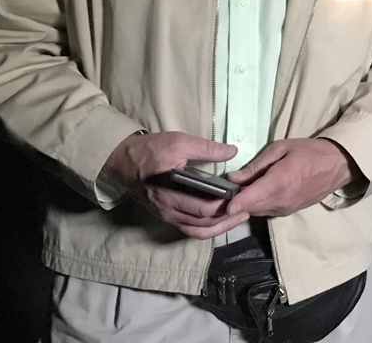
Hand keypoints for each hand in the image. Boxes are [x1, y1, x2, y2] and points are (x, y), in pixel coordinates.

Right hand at [101, 131, 245, 238]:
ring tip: (240, 216)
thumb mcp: (179, 141)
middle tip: (248, 206)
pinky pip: (189, 230)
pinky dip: (207, 229)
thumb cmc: (151, 150)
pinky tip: (221, 221)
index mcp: (171, 189)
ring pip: (198, 230)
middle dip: (228, 216)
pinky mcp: (167, 216)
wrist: (123, 161)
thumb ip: (206, 148)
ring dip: (220, 227)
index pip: (203, 206)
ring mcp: (167, 215)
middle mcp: (168, 208)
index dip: (226, 204)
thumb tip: (232, 152)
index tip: (244, 195)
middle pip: (204, 221)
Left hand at [226, 139, 358, 217]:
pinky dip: (257, 204)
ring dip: (246, 204)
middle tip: (222, 191)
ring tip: (239, 190)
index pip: (252, 198)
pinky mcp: (288, 213)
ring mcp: (285, 209)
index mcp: (279, 181)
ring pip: (256, 211)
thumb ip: (257, 164)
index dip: (235, 204)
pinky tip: (256, 193)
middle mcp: (281, 200)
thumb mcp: (281, 148)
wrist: (336, 166)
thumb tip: (234, 177)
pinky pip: (266, 211)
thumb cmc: (309, 152)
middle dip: (235, 202)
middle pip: (249, 207)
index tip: (223, 206)